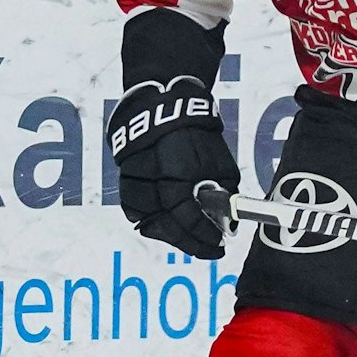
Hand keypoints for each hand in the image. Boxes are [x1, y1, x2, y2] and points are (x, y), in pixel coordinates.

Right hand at [106, 76, 239, 258]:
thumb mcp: (221, 162)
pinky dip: (152, 221)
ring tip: (191, 237)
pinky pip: (136, 212)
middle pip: (170, 230)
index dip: (207, 237)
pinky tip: (168, 223)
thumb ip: (226, 194)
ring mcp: (137, 185)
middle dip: (192, 244)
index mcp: (179, 179)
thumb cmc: (195, 134)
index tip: (220, 244)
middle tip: (209, 248)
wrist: (161, 109)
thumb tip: (231, 223)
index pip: (191, 221)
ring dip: (172, 235)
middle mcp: (154, 185)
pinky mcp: (125, 183)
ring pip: (151, 225)